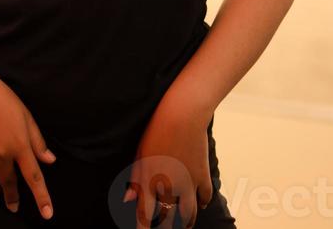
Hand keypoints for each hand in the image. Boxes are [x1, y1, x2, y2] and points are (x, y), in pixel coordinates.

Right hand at [0, 59, 56, 219]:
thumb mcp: (24, 114)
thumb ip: (37, 140)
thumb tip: (49, 160)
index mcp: (19, 144)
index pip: (34, 177)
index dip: (42, 197)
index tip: (48, 214)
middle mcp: (1, 154)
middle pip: (10, 184)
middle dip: (12, 198)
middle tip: (14, 208)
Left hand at [123, 102, 213, 227]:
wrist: (182, 115)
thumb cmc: (156, 130)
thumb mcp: (140, 154)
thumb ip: (135, 180)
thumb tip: (127, 200)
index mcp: (150, 182)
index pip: (145, 216)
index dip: (143, 228)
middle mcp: (169, 188)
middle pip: (168, 218)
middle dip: (166, 224)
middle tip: (165, 224)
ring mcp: (188, 184)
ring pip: (189, 214)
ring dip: (187, 222)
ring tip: (185, 225)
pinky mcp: (202, 176)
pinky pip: (205, 198)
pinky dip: (202, 203)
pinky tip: (200, 205)